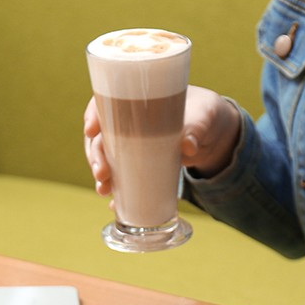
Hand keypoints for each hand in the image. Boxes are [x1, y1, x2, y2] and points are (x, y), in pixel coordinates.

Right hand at [83, 86, 241, 196]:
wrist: (213, 133)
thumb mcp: (203, 116)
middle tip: (101, 173)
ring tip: (104, 190)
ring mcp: (131, 145)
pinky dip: (117, 191)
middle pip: (100, 135)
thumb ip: (197, 128)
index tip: (91, 130)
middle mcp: (128, 123)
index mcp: (136, 100)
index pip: (104, 102)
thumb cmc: (203, 114)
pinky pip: (121, 176)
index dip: (93, 114)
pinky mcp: (139, 164)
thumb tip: (188, 146)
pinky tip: (115, 204)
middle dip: (95, 155)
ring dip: (101, 174)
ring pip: (105, 158)